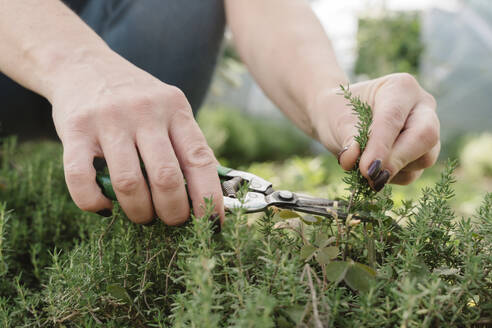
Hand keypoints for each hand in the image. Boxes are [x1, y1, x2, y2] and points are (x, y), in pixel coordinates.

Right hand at [49, 50, 223, 223]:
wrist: (84, 65)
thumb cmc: (137, 99)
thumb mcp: (170, 109)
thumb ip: (188, 145)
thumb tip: (214, 194)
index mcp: (175, 108)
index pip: (200, 160)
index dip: (209, 198)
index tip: (212, 223)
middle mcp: (145, 111)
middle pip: (166, 178)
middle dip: (173, 212)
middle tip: (172, 221)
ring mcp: (108, 119)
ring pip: (128, 183)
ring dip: (139, 212)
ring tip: (142, 216)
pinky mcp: (75, 129)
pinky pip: (81, 178)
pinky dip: (93, 202)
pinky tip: (104, 206)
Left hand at [310, 73, 439, 190]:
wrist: (338, 117)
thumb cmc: (339, 112)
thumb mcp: (338, 121)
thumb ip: (348, 139)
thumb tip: (351, 159)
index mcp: (401, 87)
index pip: (394, 118)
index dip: (381, 146)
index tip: (366, 168)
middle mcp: (422, 106)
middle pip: (425, 136)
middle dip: (398, 160)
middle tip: (372, 177)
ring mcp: (428, 130)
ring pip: (424, 158)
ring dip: (393, 170)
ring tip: (363, 169)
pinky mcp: (423, 153)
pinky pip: (414, 173)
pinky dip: (392, 177)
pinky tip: (372, 170)